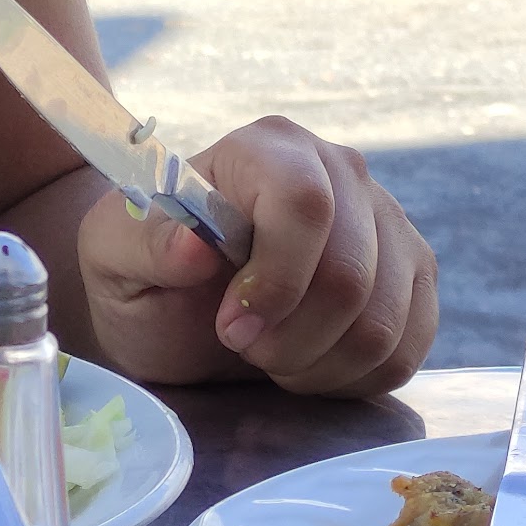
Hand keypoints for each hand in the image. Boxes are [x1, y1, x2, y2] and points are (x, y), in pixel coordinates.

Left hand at [72, 117, 436, 396]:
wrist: (178, 308)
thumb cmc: (146, 273)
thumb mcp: (112, 256)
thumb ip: (145, 243)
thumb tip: (194, 244)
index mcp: (269, 148)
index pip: (305, 204)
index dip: (275, 281)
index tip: (230, 328)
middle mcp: (343, 171)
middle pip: (351, 275)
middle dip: (290, 338)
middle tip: (242, 347)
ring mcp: (388, 224)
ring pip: (383, 321)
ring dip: (318, 364)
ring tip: (271, 355)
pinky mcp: (413, 279)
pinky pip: (408, 347)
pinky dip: (354, 377)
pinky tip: (310, 363)